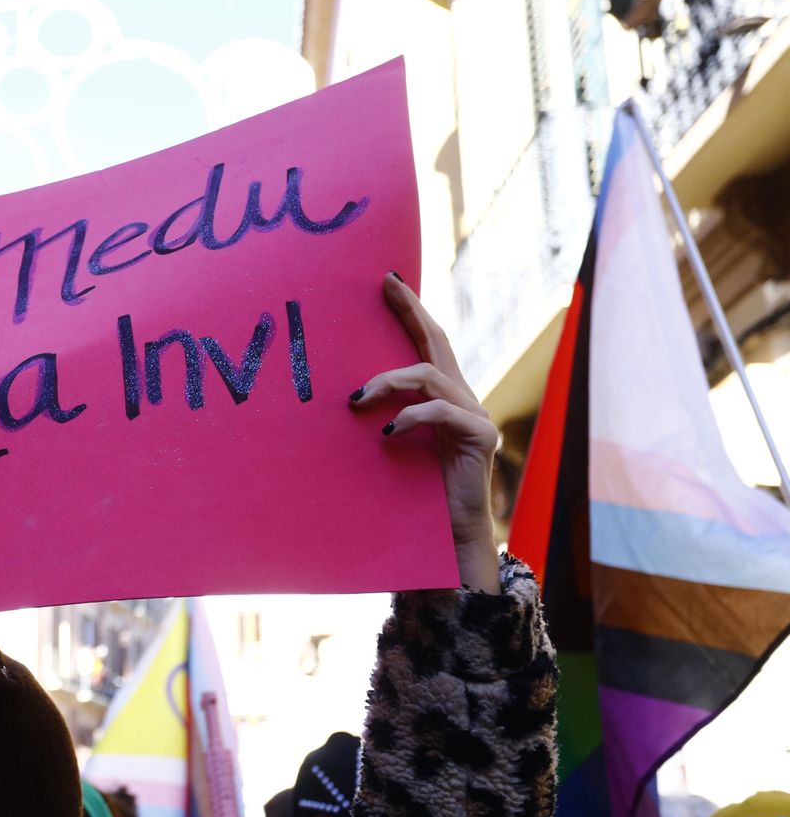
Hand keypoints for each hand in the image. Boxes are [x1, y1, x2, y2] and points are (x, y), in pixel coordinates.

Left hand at [352, 273, 500, 593]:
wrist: (449, 536)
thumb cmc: (413, 495)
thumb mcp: (389, 449)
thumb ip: (377, 420)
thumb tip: (337, 403)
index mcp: (439, 397)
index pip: (425, 343)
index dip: (410, 310)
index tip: (387, 280)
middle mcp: (460, 397)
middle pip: (436, 342)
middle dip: (411, 310)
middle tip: (386, 284)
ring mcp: (473, 415)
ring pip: (430, 375)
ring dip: (389, 381)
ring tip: (358, 399)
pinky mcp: (478, 437)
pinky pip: (440, 412)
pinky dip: (410, 416)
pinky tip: (387, 431)